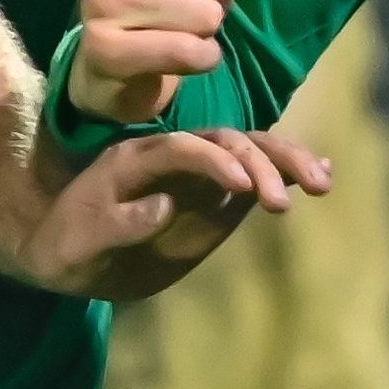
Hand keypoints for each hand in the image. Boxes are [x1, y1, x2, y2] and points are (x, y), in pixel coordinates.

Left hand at [20, 128, 327, 299]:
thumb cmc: (66, 246)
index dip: (213, 162)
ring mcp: (197, 172)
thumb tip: (164, 208)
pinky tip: (320, 177)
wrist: (65, 248)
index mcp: (136, 159)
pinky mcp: (215, 193)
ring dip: (286, 162)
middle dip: (262, 160)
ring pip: (249, 151)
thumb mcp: (76, 243)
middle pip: (225, 140)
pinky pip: (256, 175)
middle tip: (290, 195)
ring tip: (322, 182)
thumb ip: (117, 223)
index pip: (182, 148)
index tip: (242, 189)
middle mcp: (172, 155)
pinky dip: (286, 172)